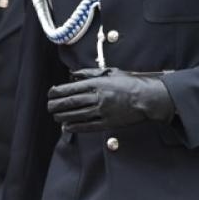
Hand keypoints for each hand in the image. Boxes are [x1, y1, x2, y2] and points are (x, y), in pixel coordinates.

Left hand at [47, 68, 173, 131]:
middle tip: (49, 106)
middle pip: (72, 102)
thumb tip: (73, 74)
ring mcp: (103, 111)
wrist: (149, 98)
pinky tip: (67, 127)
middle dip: (57, 105)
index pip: (72, 88)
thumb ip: (91, 73)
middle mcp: (99, 97)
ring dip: (63, 116)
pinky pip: (88, 126)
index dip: (58, 92)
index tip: (50, 93)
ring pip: (77, 115)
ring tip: (55, 116)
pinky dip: (76, 127)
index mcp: (99, 84)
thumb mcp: (111, 72)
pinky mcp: (108, 123)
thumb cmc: (131, 83)